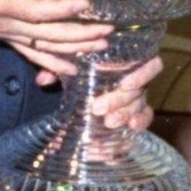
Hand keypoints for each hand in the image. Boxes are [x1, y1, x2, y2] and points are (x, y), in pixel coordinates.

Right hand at [0, 0, 111, 76]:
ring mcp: (4, 34)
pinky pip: (32, 54)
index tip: (84, 3)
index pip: (32, 11)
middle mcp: (3, 24)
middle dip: (79, 34)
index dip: (59, 9)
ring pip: (43, 48)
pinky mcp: (4, 38)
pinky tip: (73, 71)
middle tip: (108, 29)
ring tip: (102, 47)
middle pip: (47, 35)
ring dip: (73, 49)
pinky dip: (54, 63)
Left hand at [35, 53, 166, 132]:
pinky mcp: (137, 113)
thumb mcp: (67, 69)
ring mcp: (138, 97)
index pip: (146, 63)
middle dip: (120, 101)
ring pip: (141, 105)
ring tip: (108, 123)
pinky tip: (130, 128)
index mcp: (124, 62)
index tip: (123, 84)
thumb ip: (56, 70)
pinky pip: (145, 117)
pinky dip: (140, 123)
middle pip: (139, 90)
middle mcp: (135, 79)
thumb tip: (43, 80)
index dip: (141, 74)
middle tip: (98, 109)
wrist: (83, 87)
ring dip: (125, 114)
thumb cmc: (79, 70)